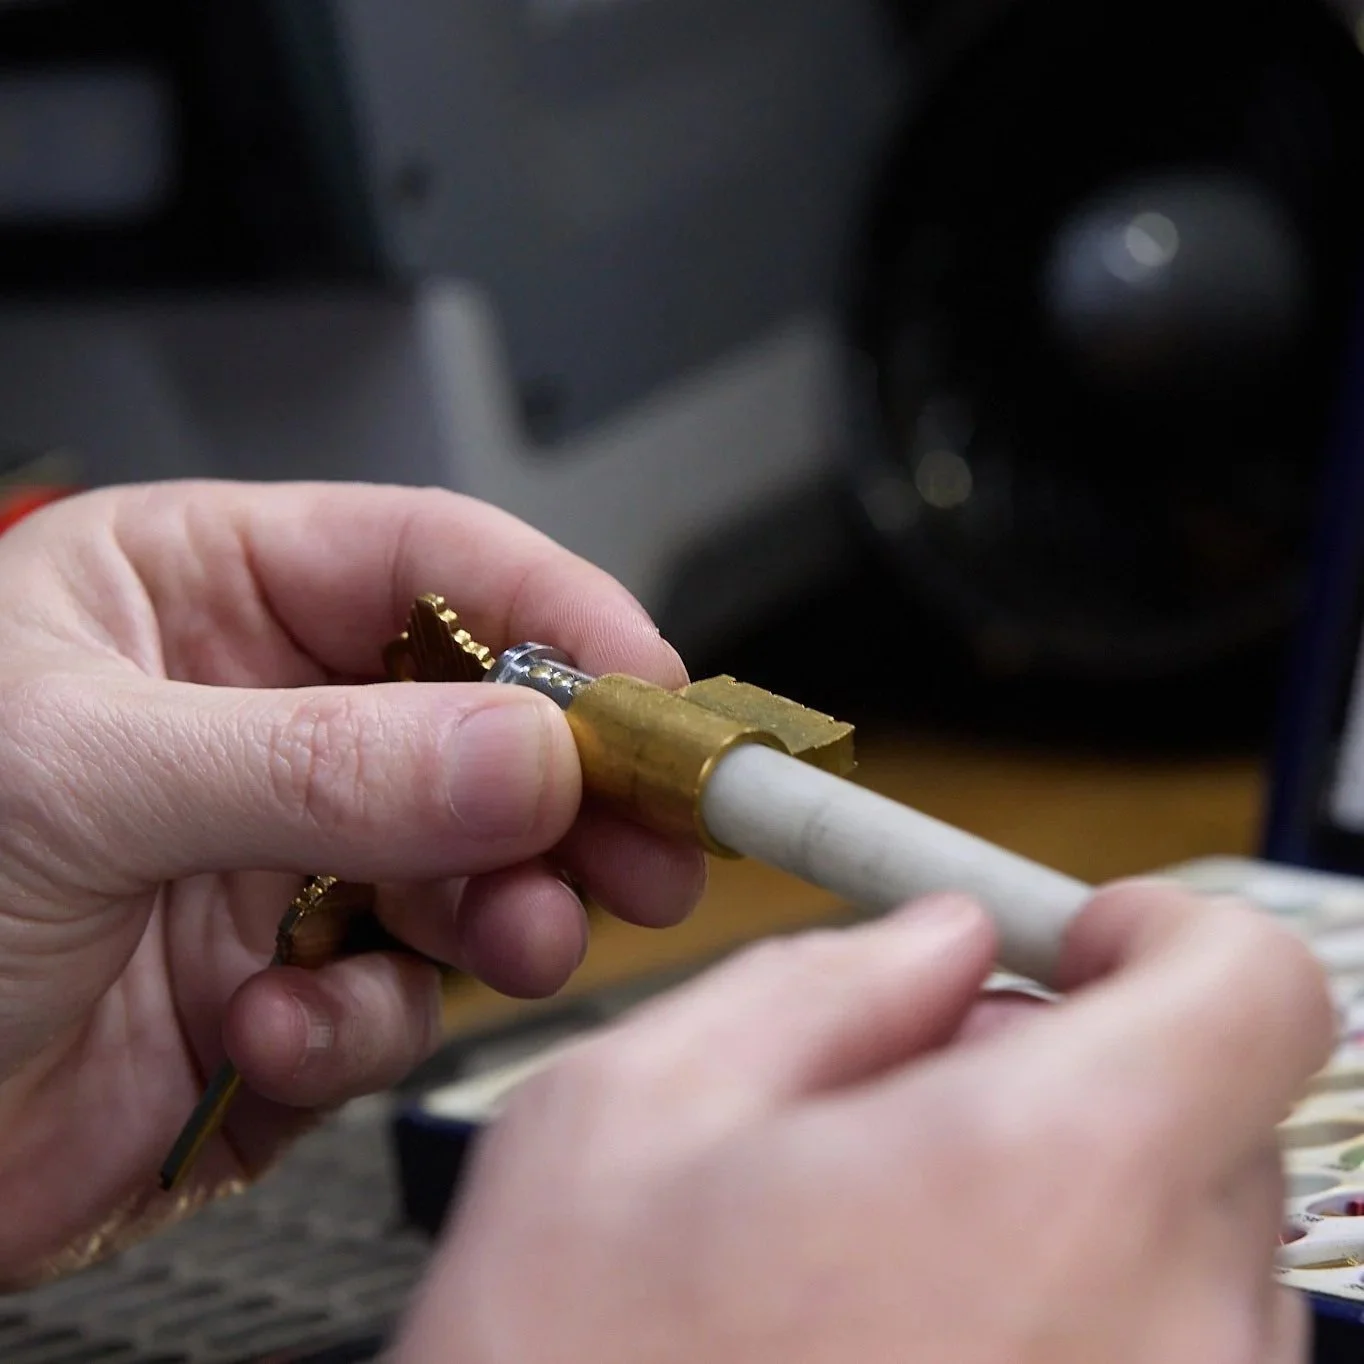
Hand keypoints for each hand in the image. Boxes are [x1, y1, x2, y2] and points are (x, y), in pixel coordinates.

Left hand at [0, 479, 704, 1285]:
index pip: (429, 564)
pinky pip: (395, 993)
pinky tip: (280, 1032)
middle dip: (570, 786)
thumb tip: (521, 753)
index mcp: (201, 599)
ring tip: (514, 940)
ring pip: (468, 864)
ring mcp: (285, 858)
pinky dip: (364, 1022)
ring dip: (502, 911)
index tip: (647, 689)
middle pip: (484, 721)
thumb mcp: (83, 783)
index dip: (556, 615)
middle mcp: (262, 720)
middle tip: (646, 843)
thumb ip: (321, 764)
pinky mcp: (292, 982)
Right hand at [396, 882, 1331, 1363]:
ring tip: (895, 1258)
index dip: (1169, 936)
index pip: (1250, 988)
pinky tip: (924, 1345)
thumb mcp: (630, 1115)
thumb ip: (818, 984)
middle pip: (1215, 1117)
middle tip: (922, 1105)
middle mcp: (1171, 1338)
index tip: (1085, 948)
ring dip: (1070, 1208)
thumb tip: (938, 945)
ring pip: (1191, 1251)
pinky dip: (1077, 1316)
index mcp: (1050, 1179)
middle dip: (1080, 1072)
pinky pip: (1169, 1358)